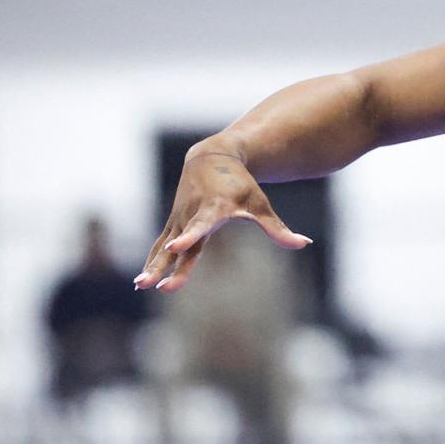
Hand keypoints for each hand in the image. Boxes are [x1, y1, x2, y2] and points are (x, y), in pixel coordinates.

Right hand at [133, 145, 309, 291]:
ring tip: (140, 285)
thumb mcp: (260, 204)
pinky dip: (152, 261)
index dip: (188, 237)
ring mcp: (180, 219)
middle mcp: (192, 215)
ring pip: (163, 247)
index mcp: (214, 209)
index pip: (200, 225)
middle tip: (150, 282)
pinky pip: (159, 245)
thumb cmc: (241, 184)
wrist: (211, 158)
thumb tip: (304, 243)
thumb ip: (277, 228)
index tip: (176, 247)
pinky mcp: (173, 222)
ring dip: (152, 267)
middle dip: (165, 263)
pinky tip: (142, 283)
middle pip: (179, 244)